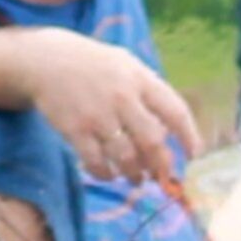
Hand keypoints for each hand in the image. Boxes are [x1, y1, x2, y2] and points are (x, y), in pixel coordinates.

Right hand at [18, 30, 199, 181]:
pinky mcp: (75, 130)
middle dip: (161, 164)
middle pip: (152, 140)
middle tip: (162, 176)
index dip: (189, 136)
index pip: (175, 110)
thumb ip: (149, 92)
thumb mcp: (127, 65)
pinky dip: (106, 174)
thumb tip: (171, 129)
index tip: (194, 154)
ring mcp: (98, 115)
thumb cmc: (95, 65)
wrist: (46, 60)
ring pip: (126, 156)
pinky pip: (96, 161)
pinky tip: (110, 175)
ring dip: (135, 174)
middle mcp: (123, 97)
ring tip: (137, 180)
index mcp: (141, 79)